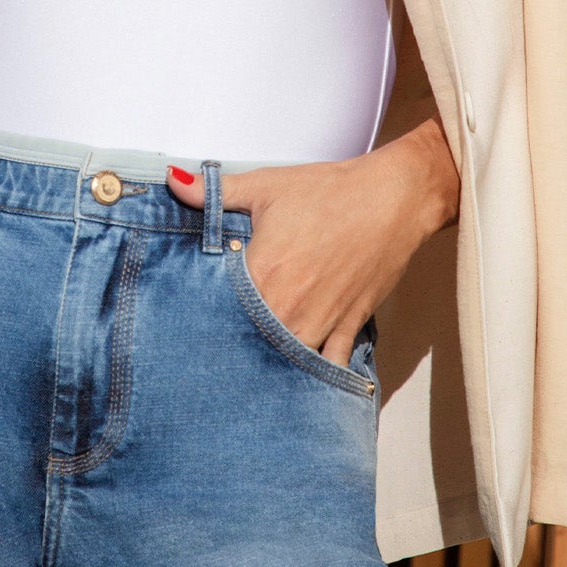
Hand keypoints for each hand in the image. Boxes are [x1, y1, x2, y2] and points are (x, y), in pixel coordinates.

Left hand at [164, 118, 459, 367]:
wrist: (394, 199)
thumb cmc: (329, 191)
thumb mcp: (267, 186)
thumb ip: (215, 192)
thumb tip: (171, 179)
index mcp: (262, 274)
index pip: (218, 313)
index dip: (203, 322)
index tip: (187, 327)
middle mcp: (288, 307)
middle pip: (249, 345)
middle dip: (232, 350)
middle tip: (212, 358)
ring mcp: (320, 321)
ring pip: (285, 362)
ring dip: (268, 366)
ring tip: (247, 375)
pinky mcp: (348, 327)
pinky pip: (330, 365)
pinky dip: (315, 375)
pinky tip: (297, 387)